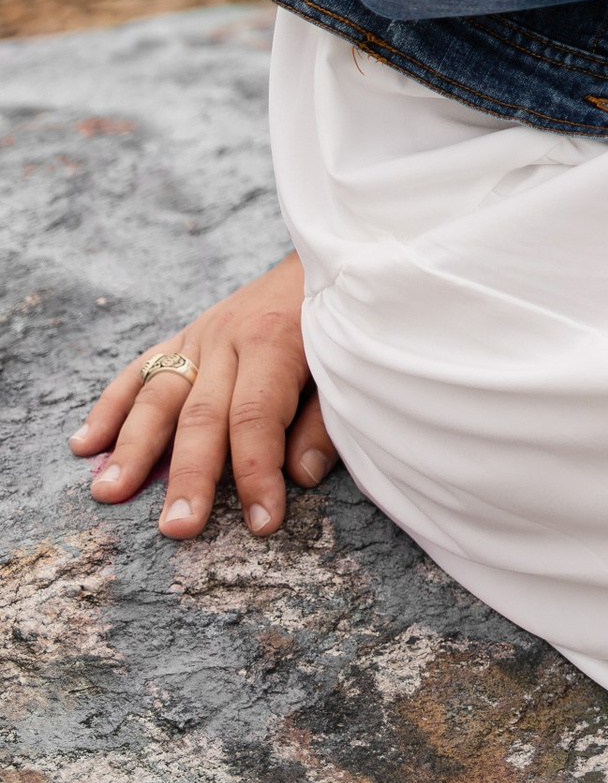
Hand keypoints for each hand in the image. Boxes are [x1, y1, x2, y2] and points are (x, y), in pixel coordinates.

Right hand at [70, 252, 336, 540]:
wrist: (327, 255)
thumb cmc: (341, 318)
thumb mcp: (346, 363)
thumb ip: (324, 421)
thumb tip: (299, 477)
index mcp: (273, 341)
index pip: (255, 418)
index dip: (257, 472)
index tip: (261, 523)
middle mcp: (228, 337)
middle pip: (200, 415)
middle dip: (188, 476)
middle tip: (176, 527)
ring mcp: (200, 335)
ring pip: (158, 395)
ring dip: (132, 446)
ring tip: (108, 491)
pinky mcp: (185, 335)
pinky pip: (141, 370)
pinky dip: (111, 406)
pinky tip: (86, 444)